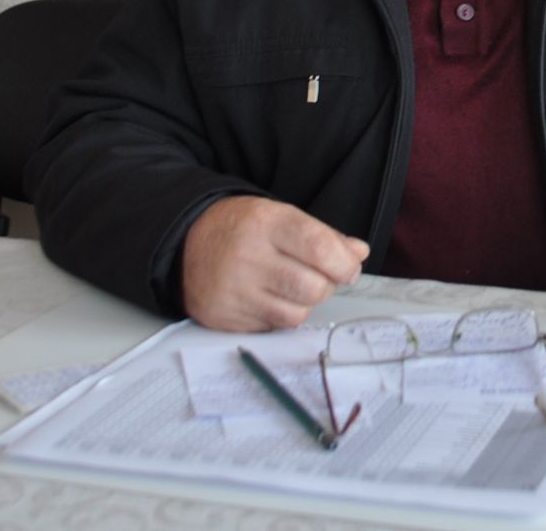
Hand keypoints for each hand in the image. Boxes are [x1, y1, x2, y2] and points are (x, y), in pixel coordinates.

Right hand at [180, 195, 368, 331]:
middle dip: (327, 285)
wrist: (187, 242)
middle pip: (313, 287)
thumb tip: (358, 254)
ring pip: (297, 314)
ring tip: (295, 288)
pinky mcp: (224, 317)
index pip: (319, 248)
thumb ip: (323, 236)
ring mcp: (233, 290)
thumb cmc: (243, 228)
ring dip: (305, 304)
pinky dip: (281, 316)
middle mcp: (247, 257)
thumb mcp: (281, 217)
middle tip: (320, 277)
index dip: (344, 264)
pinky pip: (272, 327)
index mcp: (265, 223)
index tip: (349, 268)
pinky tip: (270, 298)